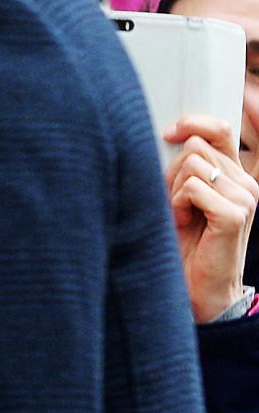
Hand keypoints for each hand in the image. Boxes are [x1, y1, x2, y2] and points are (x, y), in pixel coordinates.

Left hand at [166, 117, 257, 320]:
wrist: (197, 288)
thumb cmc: (183, 244)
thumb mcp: (180, 198)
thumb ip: (183, 169)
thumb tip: (166, 136)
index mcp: (235, 176)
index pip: (219, 130)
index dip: (193, 123)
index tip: (167, 134)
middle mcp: (245, 183)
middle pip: (196, 146)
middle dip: (173, 172)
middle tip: (174, 201)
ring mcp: (244, 197)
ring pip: (193, 165)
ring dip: (173, 190)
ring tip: (180, 214)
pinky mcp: (234, 214)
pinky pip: (192, 187)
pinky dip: (177, 204)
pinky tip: (182, 222)